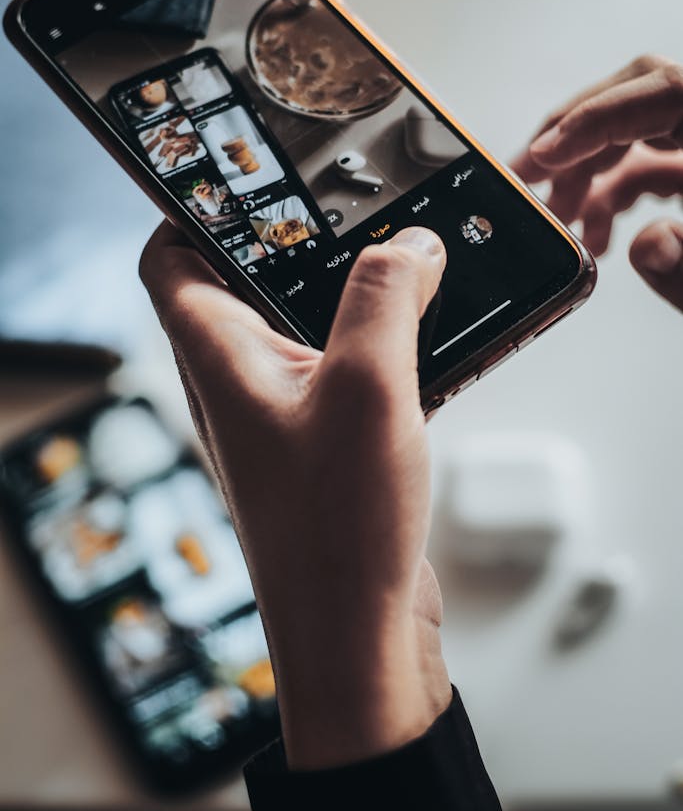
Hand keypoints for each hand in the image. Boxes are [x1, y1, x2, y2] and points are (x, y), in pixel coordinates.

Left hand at [140, 224, 451, 769]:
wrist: (357, 636)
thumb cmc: (337, 527)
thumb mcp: (367, 385)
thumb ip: (386, 298)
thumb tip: (411, 245)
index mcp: (218, 356)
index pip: (169, 258)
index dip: (193, 209)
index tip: (243, 174)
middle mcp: (236, 381)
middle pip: (241, 284)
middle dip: (291, 243)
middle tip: (347, 208)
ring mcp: (279, 415)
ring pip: (300, 328)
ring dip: (344, 295)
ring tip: (400, 260)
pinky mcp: (322, 445)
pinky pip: (341, 373)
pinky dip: (376, 347)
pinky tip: (427, 342)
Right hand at [511, 55, 682, 310]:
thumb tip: (649, 247)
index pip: (663, 90)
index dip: (594, 120)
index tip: (541, 159)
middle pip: (636, 98)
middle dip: (573, 141)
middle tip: (524, 178)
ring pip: (637, 130)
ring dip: (587, 172)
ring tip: (557, 218)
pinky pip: (651, 159)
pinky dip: (612, 191)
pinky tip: (595, 232)